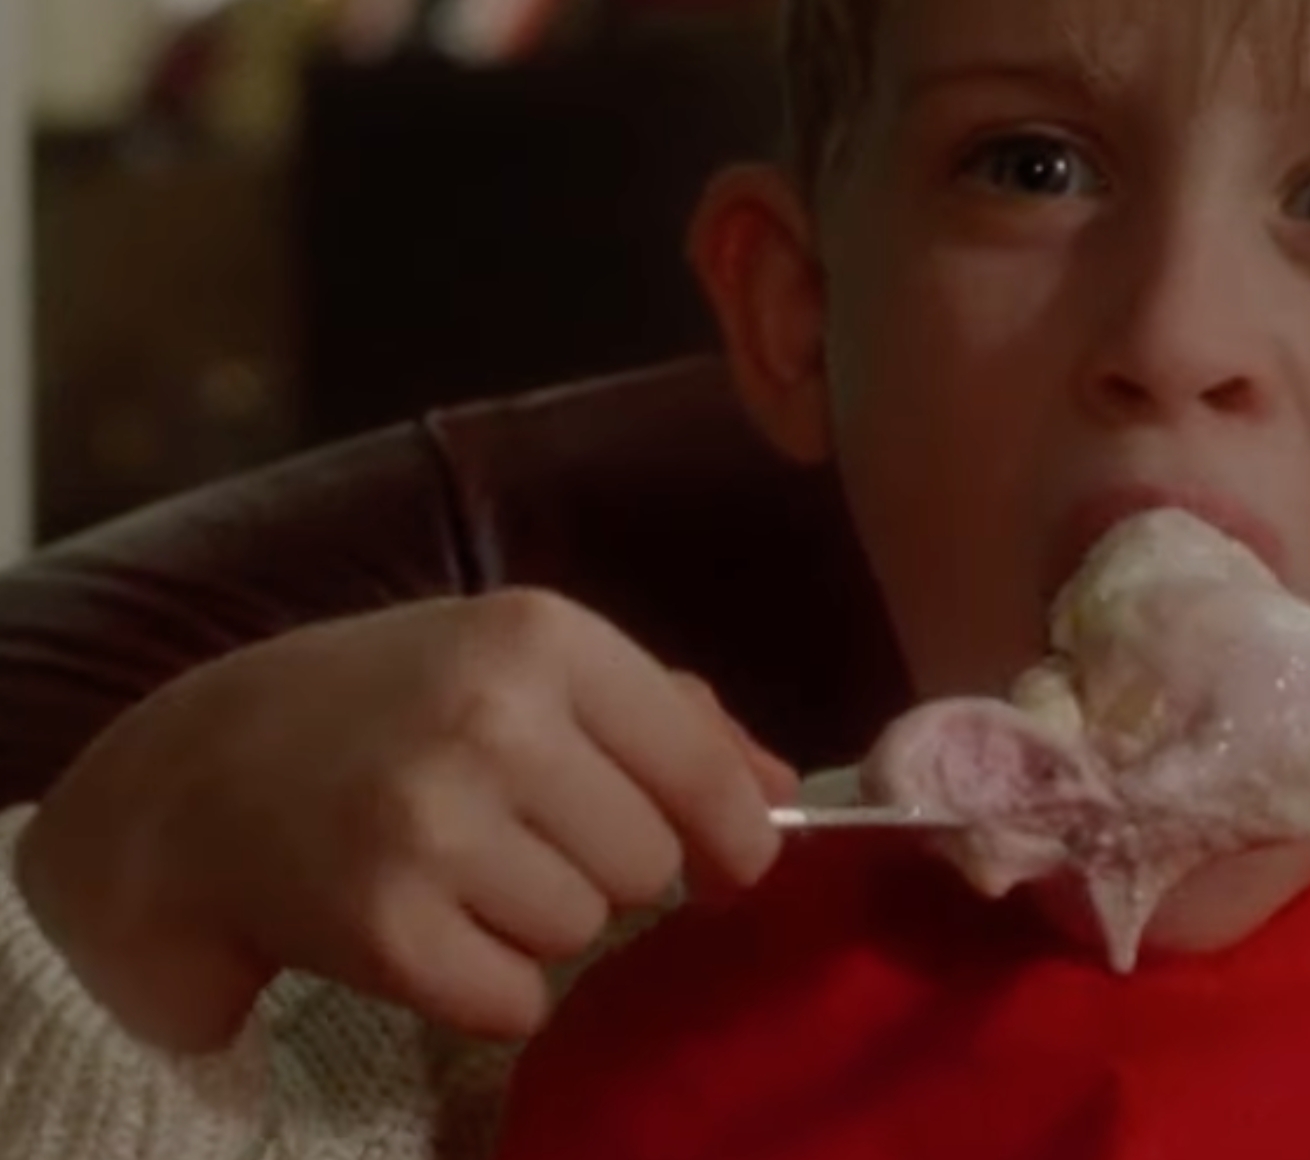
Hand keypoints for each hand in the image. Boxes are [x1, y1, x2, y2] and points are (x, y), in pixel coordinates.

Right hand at [14, 592, 798, 1052]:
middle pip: (648, 861)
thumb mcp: (526, 664)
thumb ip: (669, 715)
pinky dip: (485, 987)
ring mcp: (430, 822)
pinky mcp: (381, 924)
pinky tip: (430, 929)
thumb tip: (781, 791)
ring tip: (461, 869)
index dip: (735, 836)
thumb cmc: (397, 706)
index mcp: (542, 635)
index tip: (732, 864)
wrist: (203, 774)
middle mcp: (491, 718)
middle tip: (521, 837)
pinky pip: (514, 1000)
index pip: (701, 769)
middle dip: (605, 866)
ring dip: (539, 923)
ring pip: (583, 930)